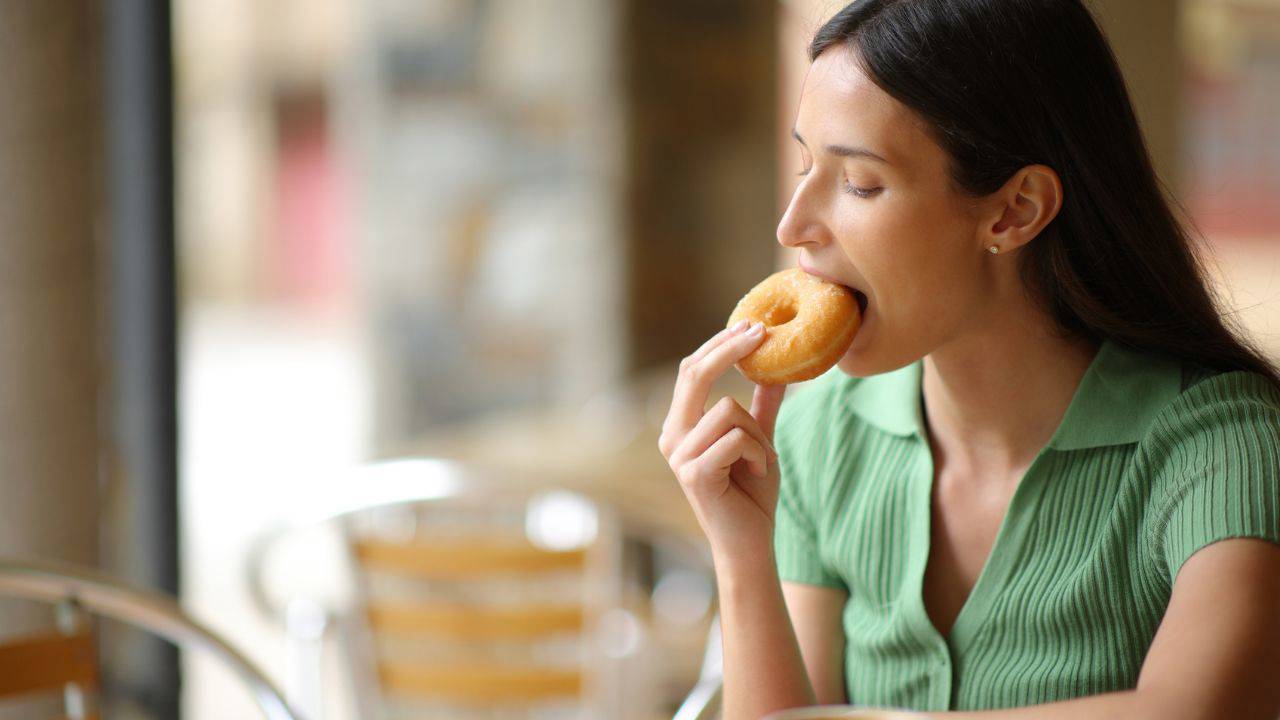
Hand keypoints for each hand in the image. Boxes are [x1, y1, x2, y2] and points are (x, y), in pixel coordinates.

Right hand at [658, 320, 787, 565]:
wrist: (750, 544)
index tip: (753, 325)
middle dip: (730, 349)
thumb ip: (763, 406)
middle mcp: (672, 436)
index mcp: (681, 426)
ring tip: (761, 461)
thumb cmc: (752, 496)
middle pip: (694, 374)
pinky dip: (758, 453)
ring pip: (727, 409)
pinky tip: (757, 474)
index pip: (692, 370)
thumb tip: (777, 368)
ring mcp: (678, 455)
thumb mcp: (760, 441)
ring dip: (758, 434)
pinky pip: (736, 438)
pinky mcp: (693, 473)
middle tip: (761, 332)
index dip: (720, 344)